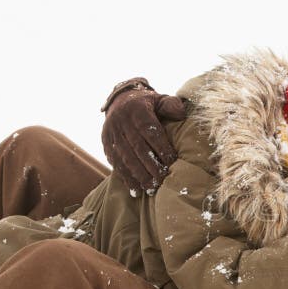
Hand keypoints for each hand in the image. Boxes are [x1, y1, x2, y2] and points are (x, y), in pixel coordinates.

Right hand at [101, 78, 186, 194]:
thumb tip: (182, 113)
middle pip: (138, 147)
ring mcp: (111, 134)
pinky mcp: (106, 144)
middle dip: (151, 166)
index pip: (150, 131)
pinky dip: (126, 178)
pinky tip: (136, 190)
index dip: (161, 147)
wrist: (119, 100)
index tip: (172, 162)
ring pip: (126, 157)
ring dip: (139, 175)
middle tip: (163, 180)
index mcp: (137, 110)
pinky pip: (115, 163)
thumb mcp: (159, 99)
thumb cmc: (146, 103)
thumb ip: (171, 105)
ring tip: (151, 189)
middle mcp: (122, 122)